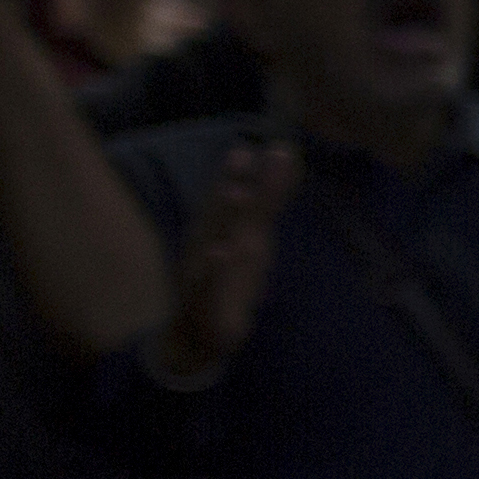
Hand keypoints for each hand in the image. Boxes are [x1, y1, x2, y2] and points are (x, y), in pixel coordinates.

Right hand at [146, 137, 293, 389]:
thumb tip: (284, 155)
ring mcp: (203, 272)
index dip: (246, 170)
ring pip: (213, 242)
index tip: (263, 143)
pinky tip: (220, 254)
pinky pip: (207, 285)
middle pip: (221, 212)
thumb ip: (268, 199)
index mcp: (221, 229)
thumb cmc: (226, 280)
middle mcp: (208, 244)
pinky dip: (213, 270)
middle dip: (232, 182)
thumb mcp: (253, 239)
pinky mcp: (204, 303)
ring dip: (221, 219)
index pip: (233, 195)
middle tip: (244, 153)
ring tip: (235, 192)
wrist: (194, 336)